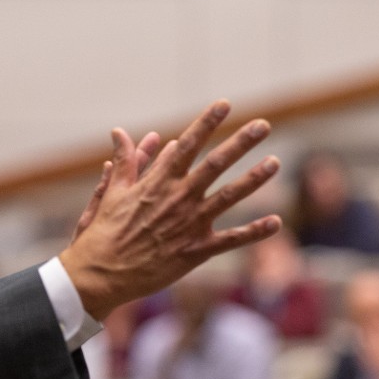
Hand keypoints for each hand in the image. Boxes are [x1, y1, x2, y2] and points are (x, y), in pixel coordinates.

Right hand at [60, 100, 280, 319]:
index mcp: (158, 181)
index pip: (187, 145)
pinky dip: (254, 232)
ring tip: (274, 162)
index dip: (206, 123)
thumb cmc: (105, 232)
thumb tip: (120, 132)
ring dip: (253, 179)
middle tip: (263, 125)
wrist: (102, 274)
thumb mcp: (112, 191)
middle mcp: (178, 198)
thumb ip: (125, 161)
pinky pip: (230, 240)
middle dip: (240, 143)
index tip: (225, 104)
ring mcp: (189, 224)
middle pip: (215, 164)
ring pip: (228, 197)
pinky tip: (276, 222)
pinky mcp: (195, 252)